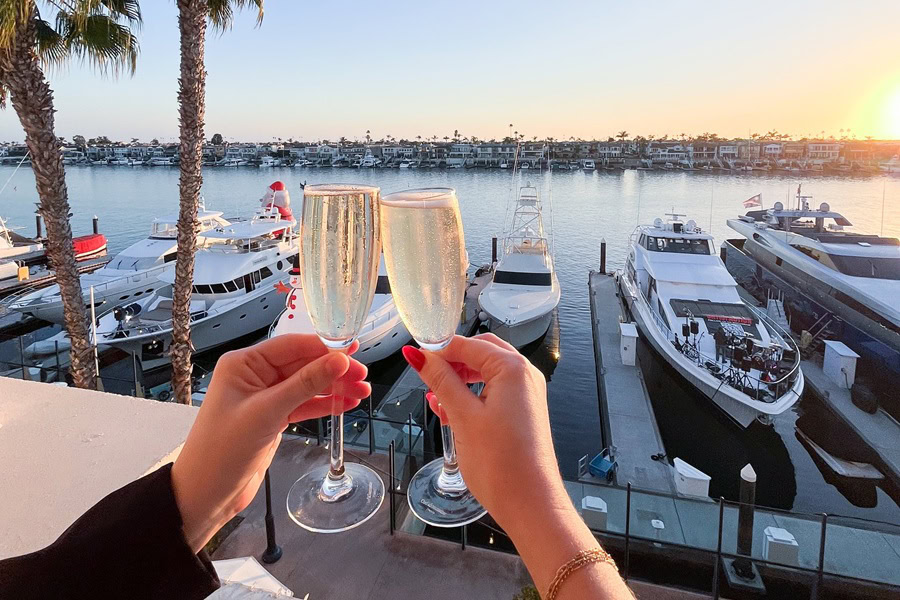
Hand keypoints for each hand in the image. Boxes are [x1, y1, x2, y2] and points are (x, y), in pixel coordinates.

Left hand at [171, 334, 369, 551]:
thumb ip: (305, 384)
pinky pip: (303, 404)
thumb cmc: (223, 450)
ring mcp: (264, 397)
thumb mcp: (267, 412)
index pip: (291, 346)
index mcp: (243, 364)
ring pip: (306, 385)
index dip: (324, 347)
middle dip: (333, 370)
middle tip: (363, 376)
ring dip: (334, 388)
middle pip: (302, 364)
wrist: (206, 494)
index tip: (353, 349)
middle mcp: (254, 376)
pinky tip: (345, 405)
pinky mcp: (272, 417)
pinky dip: (324, 404)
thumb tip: (339, 360)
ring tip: (362, 392)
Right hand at [407, 335, 631, 598]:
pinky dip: (473, 396)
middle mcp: (525, 375)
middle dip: (452, 363)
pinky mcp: (524, 412)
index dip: (438, 350)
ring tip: (437, 400)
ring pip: (486, 373)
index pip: (467, 345)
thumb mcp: (463, 416)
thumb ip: (441, 381)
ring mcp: (527, 394)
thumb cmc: (500, 462)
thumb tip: (418, 356)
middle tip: (426, 377)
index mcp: (512, 368)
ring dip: (460, 380)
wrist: (531, 503)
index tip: (414, 359)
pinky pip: (495, 392)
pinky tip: (452, 412)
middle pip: (480, 354)